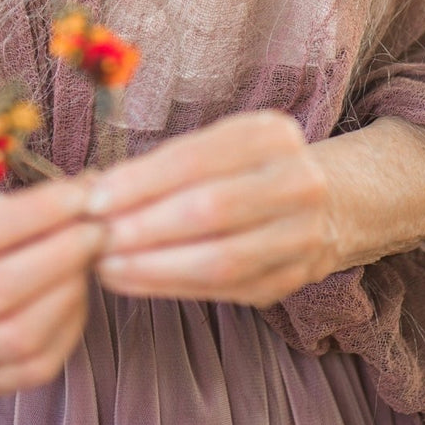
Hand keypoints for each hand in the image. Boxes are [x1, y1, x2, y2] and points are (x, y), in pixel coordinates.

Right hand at [0, 178, 103, 394]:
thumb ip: (16, 206)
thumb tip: (88, 189)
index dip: (40, 212)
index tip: (81, 194)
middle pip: (1, 289)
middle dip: (62, 255)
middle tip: (97, 229)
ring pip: (20, 336)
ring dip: (69, 293)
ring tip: (87, 262)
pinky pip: (33, 368)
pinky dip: (66, 331)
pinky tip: (76, 299)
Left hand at [87, 111, 336, 306]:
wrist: (330, 202)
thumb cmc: (248, 168)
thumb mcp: (218, 146)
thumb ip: (165, 166)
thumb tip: (96, 190)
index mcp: (271, 135)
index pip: (196, 158)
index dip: (141, 181)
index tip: (94, 198)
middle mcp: (296, 182)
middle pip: (209, 210)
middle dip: (144, 227)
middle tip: (95, 238)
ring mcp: (300, 236)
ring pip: (218, 259)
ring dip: (153, 265)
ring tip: (106, 265)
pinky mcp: (290, 280)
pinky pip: (223, 289)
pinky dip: (171, 286)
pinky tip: (133, 280)